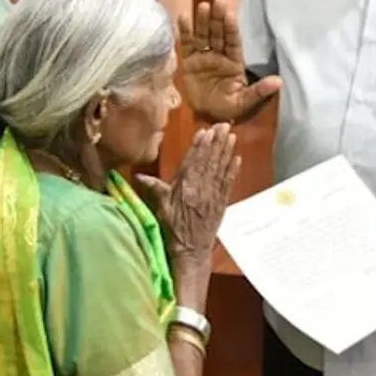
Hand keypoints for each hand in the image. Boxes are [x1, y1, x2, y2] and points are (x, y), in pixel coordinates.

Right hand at [135, 123, 240, 262]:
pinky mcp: (222, 201)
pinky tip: (237, 158)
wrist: (191, 250)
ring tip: (231, 136)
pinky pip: (229, 182)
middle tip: (223, 125)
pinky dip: (233, 170)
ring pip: (221, 169)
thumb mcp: (162, 207)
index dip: (200, 146)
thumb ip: (154, 188)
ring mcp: (213, 194)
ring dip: (227, 151)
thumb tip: (138, 175)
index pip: (193, 162)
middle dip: (216, 142)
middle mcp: (201, 188)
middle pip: (209, 161)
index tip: (205, 131)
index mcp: (185, 187)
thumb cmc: (174, 228)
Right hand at [177, 0, 281, 122]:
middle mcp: (220, 56)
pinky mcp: (190, 62)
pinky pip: (187, 44)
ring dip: (203, 21)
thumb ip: (260, 91)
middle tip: (219, 1)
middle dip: (218, 19)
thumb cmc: (229, 110)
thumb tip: (279, 81)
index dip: (231, 28)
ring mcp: (204, 58)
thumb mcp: (245, 102)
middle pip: (218, 34)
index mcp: (234, 63)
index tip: (230, 14)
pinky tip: (184, 16)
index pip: (233, 42)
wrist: (208, 118)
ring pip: (204, 36)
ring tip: (204, 6)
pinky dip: (185, 31)